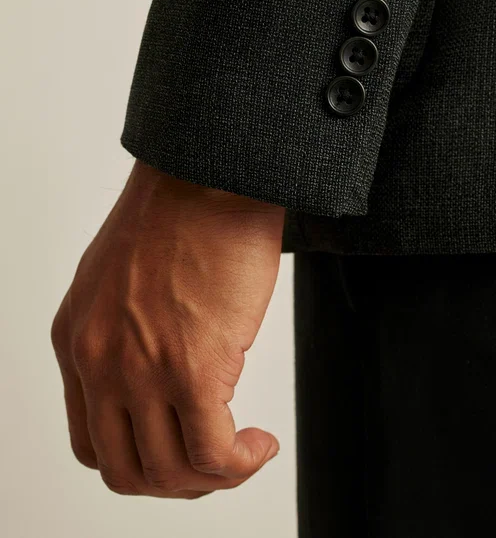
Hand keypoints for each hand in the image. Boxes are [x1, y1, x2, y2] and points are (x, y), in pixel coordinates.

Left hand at [51, 159, 284, 498]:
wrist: (209, 173)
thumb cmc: (180, 210)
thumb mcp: (121, 275)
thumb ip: (123, 329)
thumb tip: (161, 366)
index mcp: (77, 338)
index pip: (92, 439)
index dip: (141, 457)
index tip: (180, 442)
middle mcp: (98, 361)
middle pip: (126, 471)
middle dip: (175, 480)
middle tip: (215, 458)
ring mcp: (140, 369)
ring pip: (170, 474)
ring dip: (212, 478)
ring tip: (243, 450)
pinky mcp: (192, 368)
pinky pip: (213, 456)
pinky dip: (240, 463)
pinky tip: (260, 442)